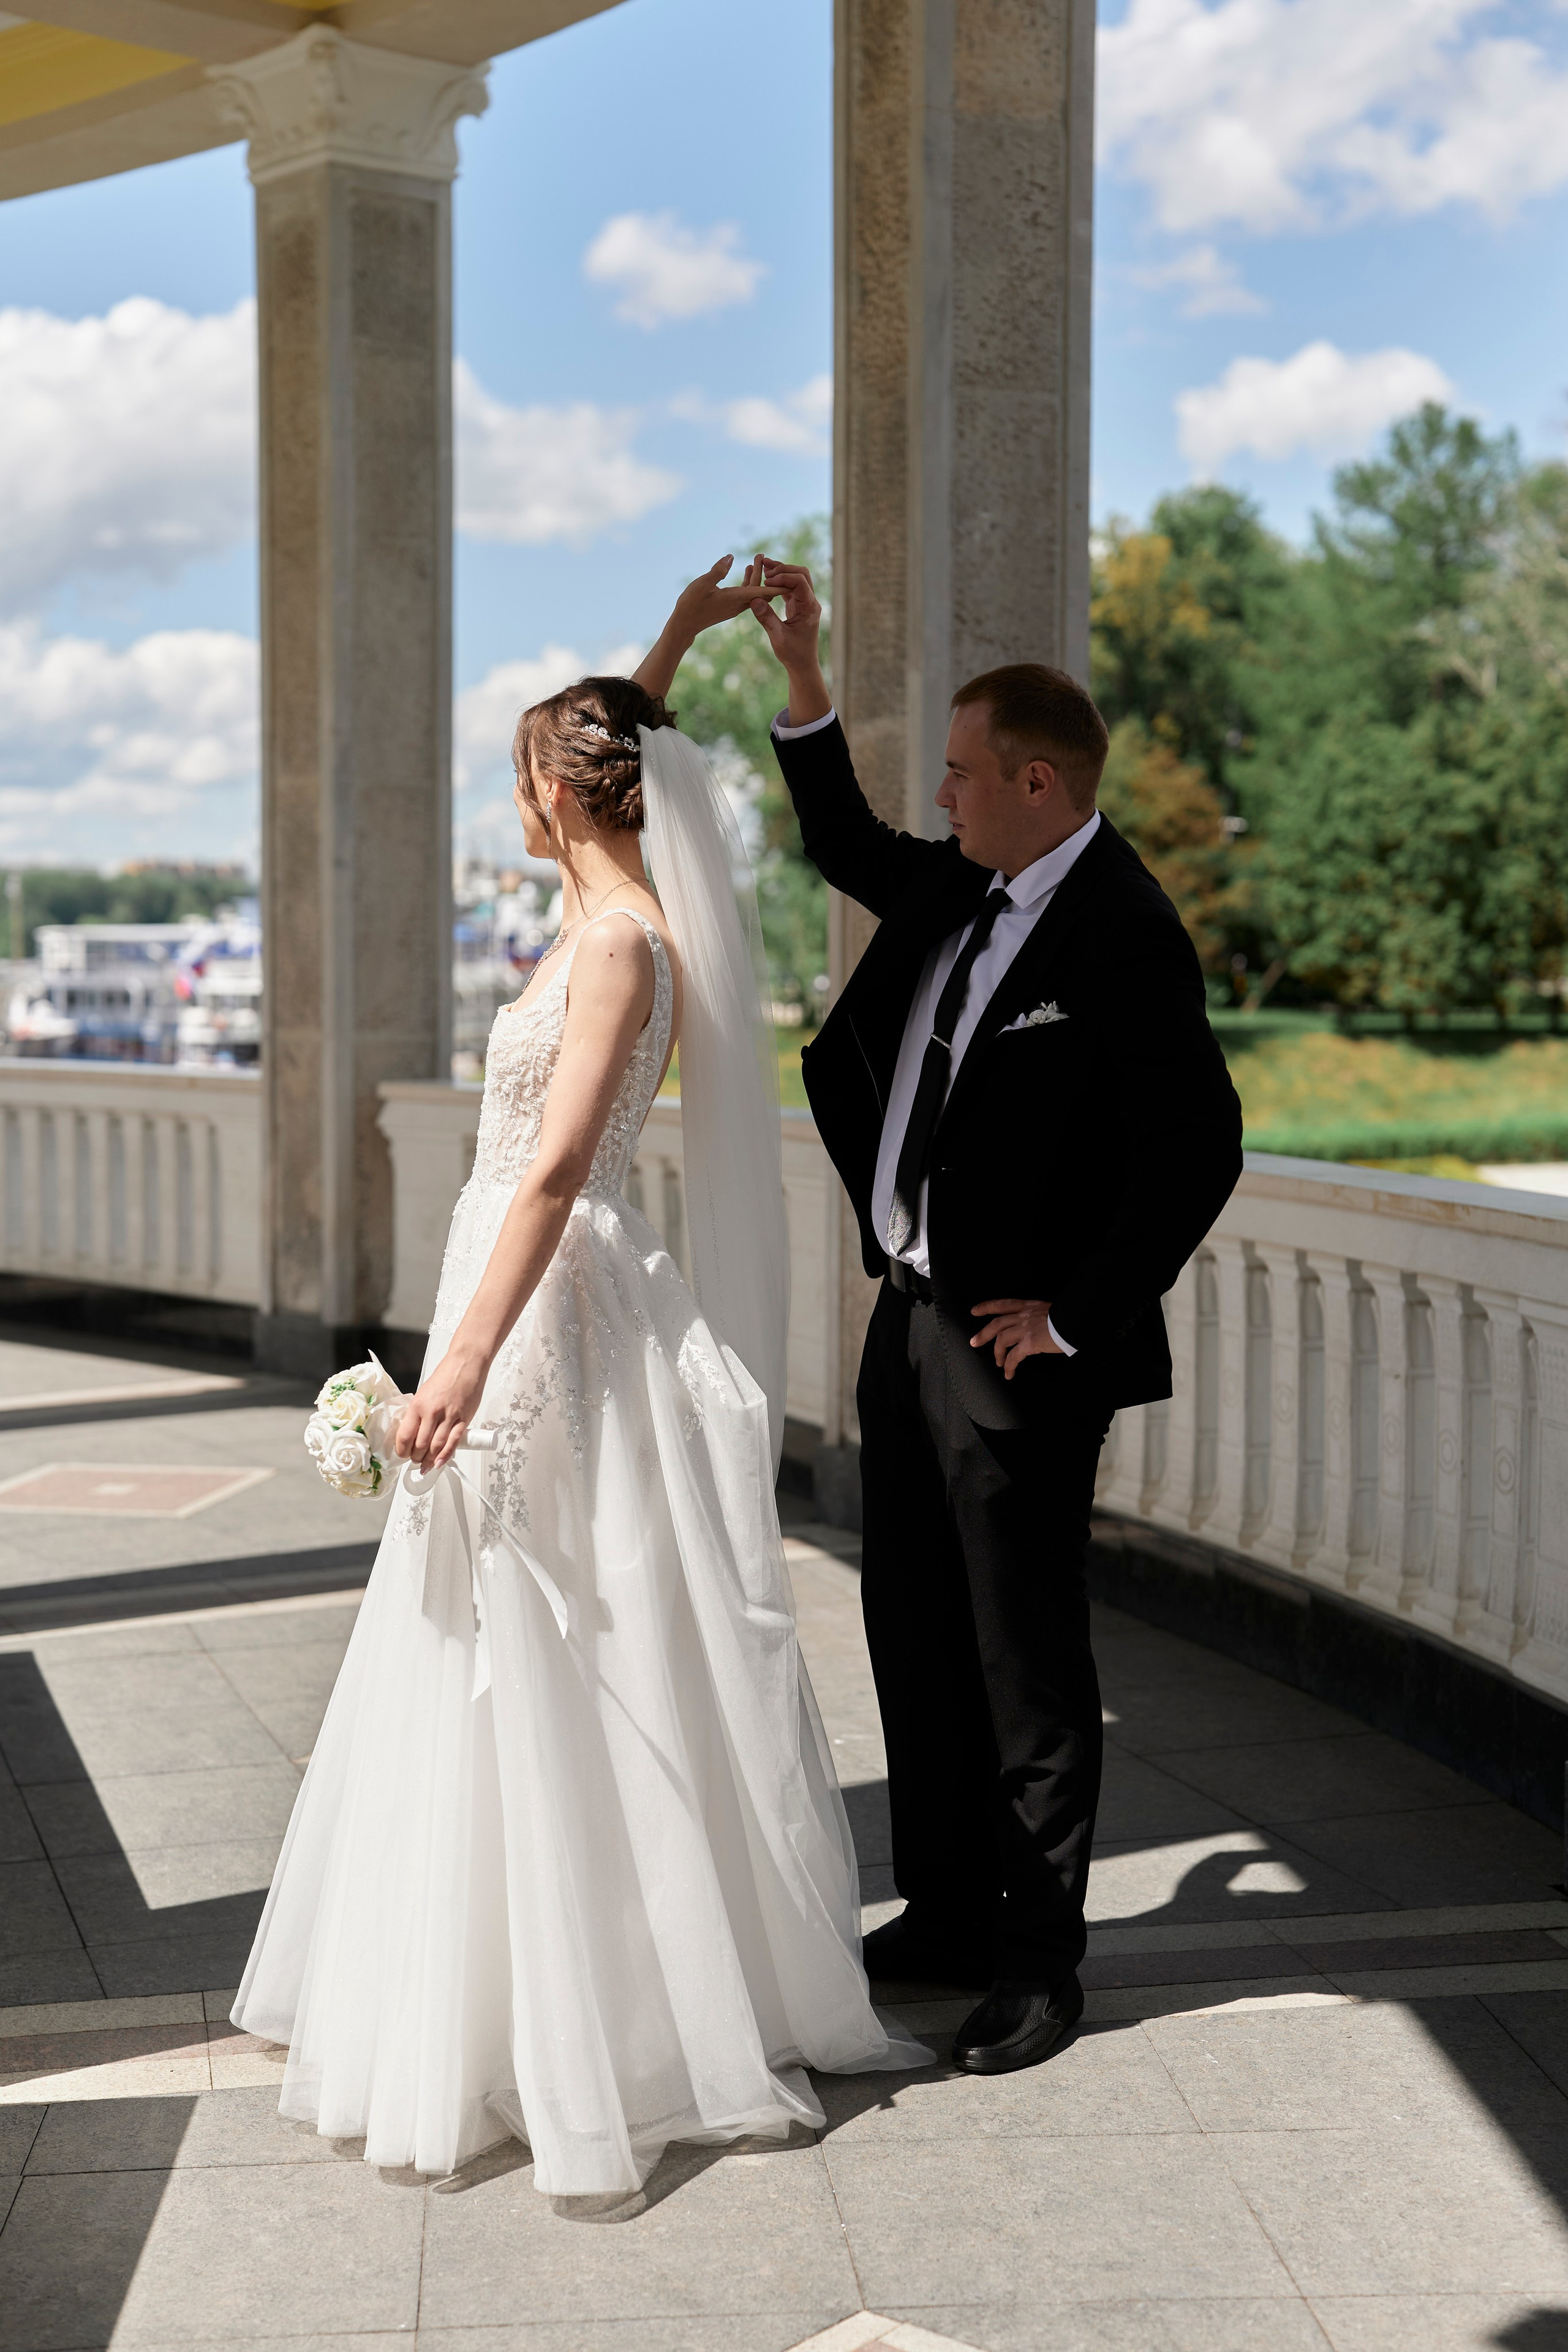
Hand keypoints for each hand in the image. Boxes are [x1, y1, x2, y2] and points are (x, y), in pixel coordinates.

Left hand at [393, 1348, 487, 1471]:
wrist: (466, 1364)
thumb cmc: (445, 1376)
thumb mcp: (424, 1393)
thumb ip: (419, 1413)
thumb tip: (414, 1433)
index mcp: (417, 1405)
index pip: (405, 1435)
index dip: (402, 1450)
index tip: (402, 1454)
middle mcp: (431, 1412)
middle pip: (420, 1445)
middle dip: (416, 1457)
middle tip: (415, 1460)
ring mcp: (448, 1416)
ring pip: (436, 1446)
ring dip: (429, 1459)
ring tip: (426, 1464)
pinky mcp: (463, 1419)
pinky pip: (453, 1442)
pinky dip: (445, 1455)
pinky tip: (439, 1462)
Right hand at [634, 556, 778, 698]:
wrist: (684, 625)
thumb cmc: (691, 605)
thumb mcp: (702, 584)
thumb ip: (717, 570)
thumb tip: (731, 557)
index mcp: (737, 599)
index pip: (763, 590)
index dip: (777, 583)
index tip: (790, 576)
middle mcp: (740, 604)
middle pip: (761, 588)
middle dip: (767, 573)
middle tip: (766, 555)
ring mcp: (736, 606)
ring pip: (755, 590)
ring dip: (758, 575)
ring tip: (759, 558)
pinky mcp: (731, 606)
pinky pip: (747, 593)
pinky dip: (750, 581)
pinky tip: (747, 569)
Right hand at [750, 556, 822, 674]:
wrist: (802, 664)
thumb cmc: (793, 654)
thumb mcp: (778, 637)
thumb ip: (766, 618)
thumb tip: (754, 599)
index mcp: (810, 608)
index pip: (800, 582)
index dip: (783, 578)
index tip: (766, 581)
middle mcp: (811, 602)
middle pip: (802, 573)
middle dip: (783, 569)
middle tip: (765, 568)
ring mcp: (805, 602)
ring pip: (797, 577)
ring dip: (781, 572)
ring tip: (763, 567)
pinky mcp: (798, 605)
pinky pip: (791, 586)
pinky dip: (779, 581)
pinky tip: (766, 579)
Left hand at [970, 1299, 1064, 1378]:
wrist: (1076, 1320)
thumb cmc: (1068, 1317)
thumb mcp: (1049, 1311)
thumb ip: (1038, 1316)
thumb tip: (1037, 1325)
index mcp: (1028, 1306)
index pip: (1003, 1304)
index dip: (987, 1307)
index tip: (975, 1310)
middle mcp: (1024, 1316)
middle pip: (996, 1324)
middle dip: (983, 1334)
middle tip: (974, 1341)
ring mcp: (1025, 1329)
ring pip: (1001, 1340)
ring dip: (997, 1353)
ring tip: (998, 1362)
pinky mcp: (1030, 1343)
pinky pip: (1014, 1357)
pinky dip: (1009, 1366)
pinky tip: (1008, 1373)